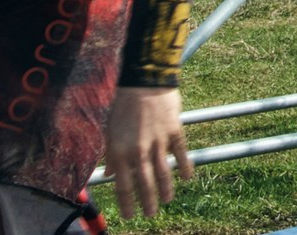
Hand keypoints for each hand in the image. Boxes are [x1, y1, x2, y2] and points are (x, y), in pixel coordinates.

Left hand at [104, 86, 192, 219]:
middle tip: (151, 214)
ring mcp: (158, 142)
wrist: (144, 80)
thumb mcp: (110, 130)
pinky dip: (185, 167)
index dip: (127, 203)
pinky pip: (180, 154)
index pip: (123, 185)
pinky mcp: (174, 132)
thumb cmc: (123, 105)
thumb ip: (111, 155)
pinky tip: (187, 178)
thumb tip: (109, 175)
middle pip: (144, 184)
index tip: (130, 215)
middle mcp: (138, 150)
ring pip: (163, 173)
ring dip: (165, 190)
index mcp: (120, 151)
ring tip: (167, 200)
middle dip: (148, 202)